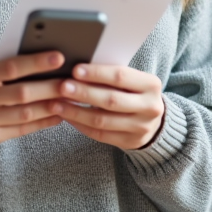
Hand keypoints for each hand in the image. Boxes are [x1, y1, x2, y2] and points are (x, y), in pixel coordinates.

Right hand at [0, 52, 65, 147]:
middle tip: (73, 81)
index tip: (59, 57)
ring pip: (25, 114)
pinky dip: (43, 122)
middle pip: (21, 93)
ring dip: (51, 106)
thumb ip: (1, 62)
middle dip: (50, 87)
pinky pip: (22, 130)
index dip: (36, 62)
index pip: (10, 67)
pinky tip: (58, 114)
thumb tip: (37, 53)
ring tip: (71, 98)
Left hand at [49, 64, 164, 149]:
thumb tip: (78, 68)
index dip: (96, 73)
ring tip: (57, 104)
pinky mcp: (130, 142)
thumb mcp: (133, 80)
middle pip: (111, 100)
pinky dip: (80, 125)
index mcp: (151, 85)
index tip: (75, 70)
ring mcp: (141, 127)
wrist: (154, 121)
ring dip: (76, 112)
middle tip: (62, 87)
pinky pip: (100, 134)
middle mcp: (150, 107)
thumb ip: (112, 75)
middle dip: (83, 93)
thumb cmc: (135, 92)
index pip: (120, 76)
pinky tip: (67, 117)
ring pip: (102, 120)